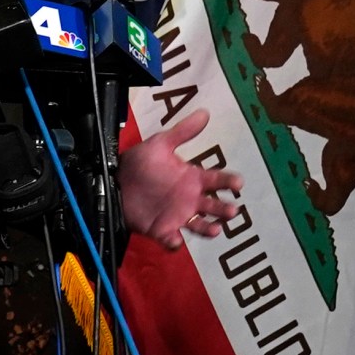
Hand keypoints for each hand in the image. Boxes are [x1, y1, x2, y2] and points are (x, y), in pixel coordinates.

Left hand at [117, 109, 244, 250]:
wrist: (116, 181)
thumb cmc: (140, 163)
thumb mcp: (160, 144)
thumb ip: (182, 132)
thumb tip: (205, 113)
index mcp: (192, 178)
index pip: (217, 180)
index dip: (229, 181)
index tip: (238, 182)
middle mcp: (190, 199)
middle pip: (214, 206)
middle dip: (224, 209)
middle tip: (231, 210)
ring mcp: (177, 215)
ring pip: (199, 226)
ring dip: (208, 229)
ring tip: (215, 229)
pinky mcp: (161, 229)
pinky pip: (171, 239)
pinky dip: (173, 242)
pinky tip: (174, 239)